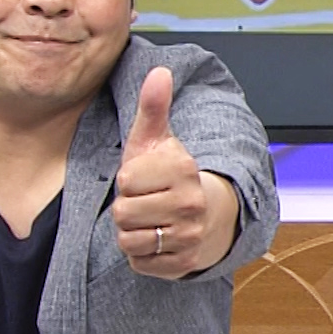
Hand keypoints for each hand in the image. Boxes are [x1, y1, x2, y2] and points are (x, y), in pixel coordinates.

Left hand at [114, 67, 236, 278]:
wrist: (209, 216)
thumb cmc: (170, 175)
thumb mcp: (158, 140)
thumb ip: (153, 107)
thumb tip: (159, 70)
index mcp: (183, 169)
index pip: (125, 180)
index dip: (127, 181)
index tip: (145, 179)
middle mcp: (191, 203)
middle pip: (123, 213)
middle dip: (127, 209)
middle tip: (146, 202)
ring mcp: (189, 235)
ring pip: (129, 240)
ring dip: (131, 233)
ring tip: (149, 221)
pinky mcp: (184, 262)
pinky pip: (139, 262)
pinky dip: (141, 255)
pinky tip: (156, 240)